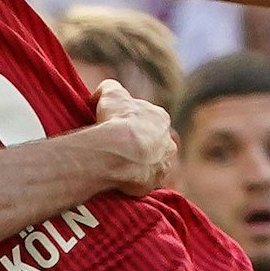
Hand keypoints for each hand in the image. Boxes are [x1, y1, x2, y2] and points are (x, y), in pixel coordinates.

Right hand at [93, 79, 174, 195]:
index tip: (115, 126)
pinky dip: (133, 178)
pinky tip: (118, 175)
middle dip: (138, 144)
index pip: (147, 119)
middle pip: (153, 142)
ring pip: (151, 163)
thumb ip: (109, 88)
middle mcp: (168, 141)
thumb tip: (101, 92)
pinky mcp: (154, 182)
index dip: (130, 122)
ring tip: (116, 163)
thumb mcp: (110, 93)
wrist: (118, 151)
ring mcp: (163, 163)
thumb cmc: (116, 120)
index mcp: (160, 118)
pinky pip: (144, 180)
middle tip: (116, 146)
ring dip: (138, 163)